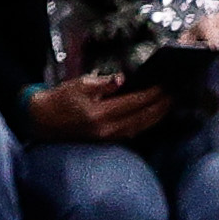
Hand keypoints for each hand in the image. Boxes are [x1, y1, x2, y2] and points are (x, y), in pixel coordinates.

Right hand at [32, 73, 171, 142]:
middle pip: (142, 118)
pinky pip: (133, 132)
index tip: (165, 84)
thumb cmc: (60, 99)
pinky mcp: (108, 140)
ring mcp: (108, 137)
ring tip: (169, 103)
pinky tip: (154, 115)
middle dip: (161, 106)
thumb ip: (103, 83)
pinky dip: (146, 122)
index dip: (152, 94)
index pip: (134, 103)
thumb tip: (122, 79)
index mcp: (99, 114)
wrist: (43, 120)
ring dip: (157, 116)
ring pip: (141, 127)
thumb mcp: (79, 84)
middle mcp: (107, 129)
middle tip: (175, 93)